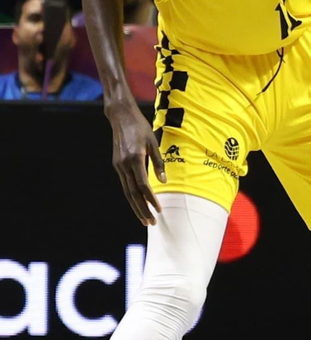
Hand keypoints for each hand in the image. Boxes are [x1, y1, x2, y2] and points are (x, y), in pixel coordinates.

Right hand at [107, 97, 163, 224]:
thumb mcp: (153, 142)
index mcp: (135, 158)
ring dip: (136, 206)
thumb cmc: (140, 127)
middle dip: (142, 209)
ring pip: (127, 191)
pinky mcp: (117, 164)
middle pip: (132, 193)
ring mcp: (118, 165)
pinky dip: (131, 196)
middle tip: (151, 223)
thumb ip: (158, 162)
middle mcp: (124, 164)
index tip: (158, 210)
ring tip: (144, 219)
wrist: (120, 117)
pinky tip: (138, 203)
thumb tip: (164, 181)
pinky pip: (125, 184)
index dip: (151, 199)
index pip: (143, 185)